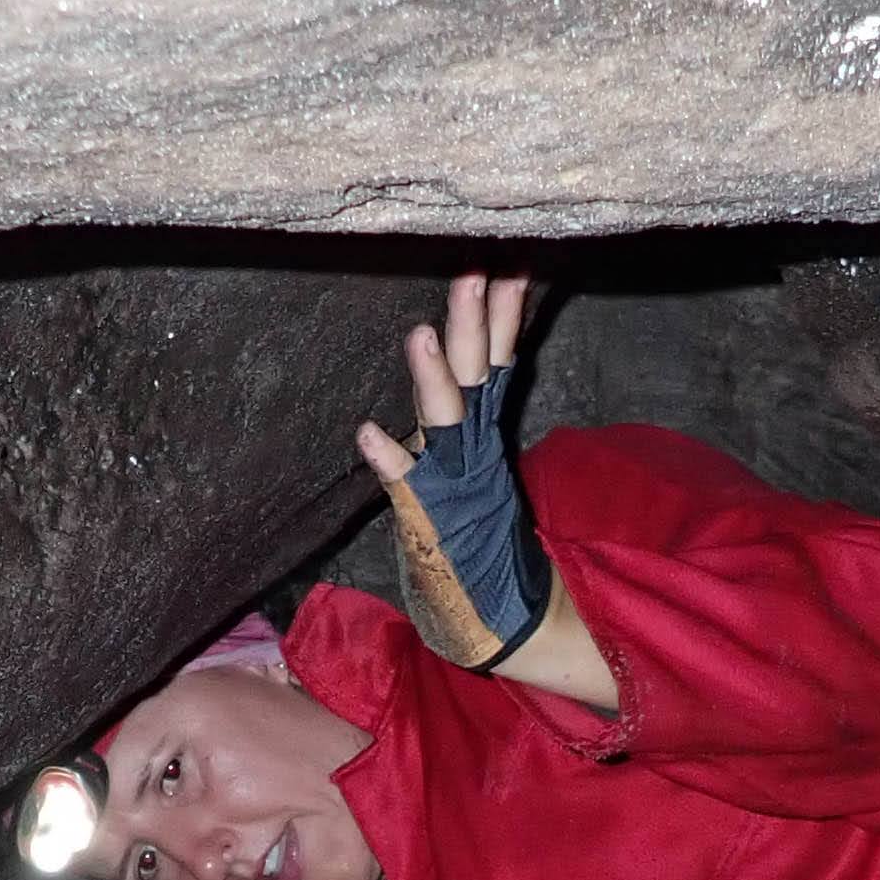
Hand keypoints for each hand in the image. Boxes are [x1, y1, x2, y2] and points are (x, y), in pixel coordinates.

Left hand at [355, 273, 546, 670]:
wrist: (503, 621)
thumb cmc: (479, 540)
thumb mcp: (478, 462)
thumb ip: (474, 410)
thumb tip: (472, 353)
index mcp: (485, 434)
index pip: (498, 358)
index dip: (504, 312)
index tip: (512, 257)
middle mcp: (475, 451)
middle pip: (478, 374)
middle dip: (477, 322)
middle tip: (476, 270)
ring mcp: (456, 485)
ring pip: (449, 420)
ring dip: (433, 379)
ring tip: (419, 334)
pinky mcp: (432, 522)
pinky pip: (407, 486)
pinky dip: (390, 460)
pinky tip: (367, 433)